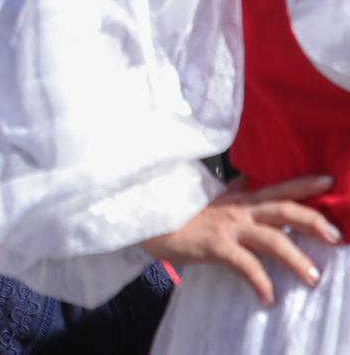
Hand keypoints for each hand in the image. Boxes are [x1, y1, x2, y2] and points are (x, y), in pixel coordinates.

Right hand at [141, 175, 341, 305]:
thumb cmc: (179, 213)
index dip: (304, 184)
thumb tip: (245, 179)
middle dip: (312, 221)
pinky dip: (261, 283)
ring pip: (272, 239)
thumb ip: (231, 191)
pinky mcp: (215, 246)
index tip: (330, 180)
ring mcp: (228, 228)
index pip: (278, 188)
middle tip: (335, 236)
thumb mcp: (209, 199)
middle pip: (283, 210)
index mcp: (240, 200)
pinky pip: (246, 266)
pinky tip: (269, 298)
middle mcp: (239, 211)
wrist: (147, 221)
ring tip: (312, 277)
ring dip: (296, 259)